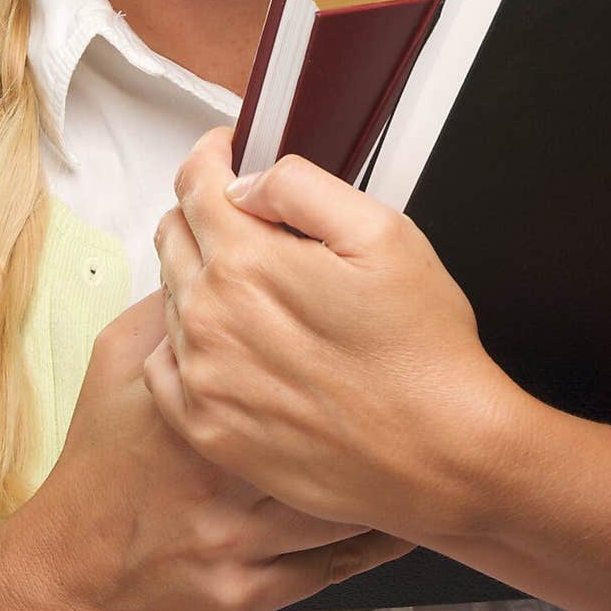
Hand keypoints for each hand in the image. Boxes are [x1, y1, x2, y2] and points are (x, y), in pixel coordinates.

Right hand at [0, 289, 413, 610]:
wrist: (78, 561)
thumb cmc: (100, 458)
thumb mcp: (114, 362)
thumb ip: (168, 307)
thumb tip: (219, 257)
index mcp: (189, 403)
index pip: (270, 344)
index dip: (319, 320)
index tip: (350, 308)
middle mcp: (214, 472)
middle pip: (320, 418)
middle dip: (365, 394)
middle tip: (403, 374)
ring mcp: (234, 536)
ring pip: (338, 496)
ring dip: (383, 468)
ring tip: (414, 438)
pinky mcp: (249, 588)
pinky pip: (332, 561)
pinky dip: (374, 536)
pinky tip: (399, 511)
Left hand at [144, 127, 514, 544]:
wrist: (443, 457)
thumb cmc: (423, 350)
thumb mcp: (382, 233)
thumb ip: (300, 187)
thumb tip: (246, 183)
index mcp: (245, 263)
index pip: (194, 185)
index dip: (210, 157)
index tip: (226, 153)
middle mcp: (210, 319)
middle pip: (174, 236)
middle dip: (204, 212)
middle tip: (248, 218)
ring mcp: (203, 380)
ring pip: (171, 297)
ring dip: (200, 276)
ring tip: (258, 284)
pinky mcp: (209, 430)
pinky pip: (166, 366)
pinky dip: (187, 342)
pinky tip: (232, 342)